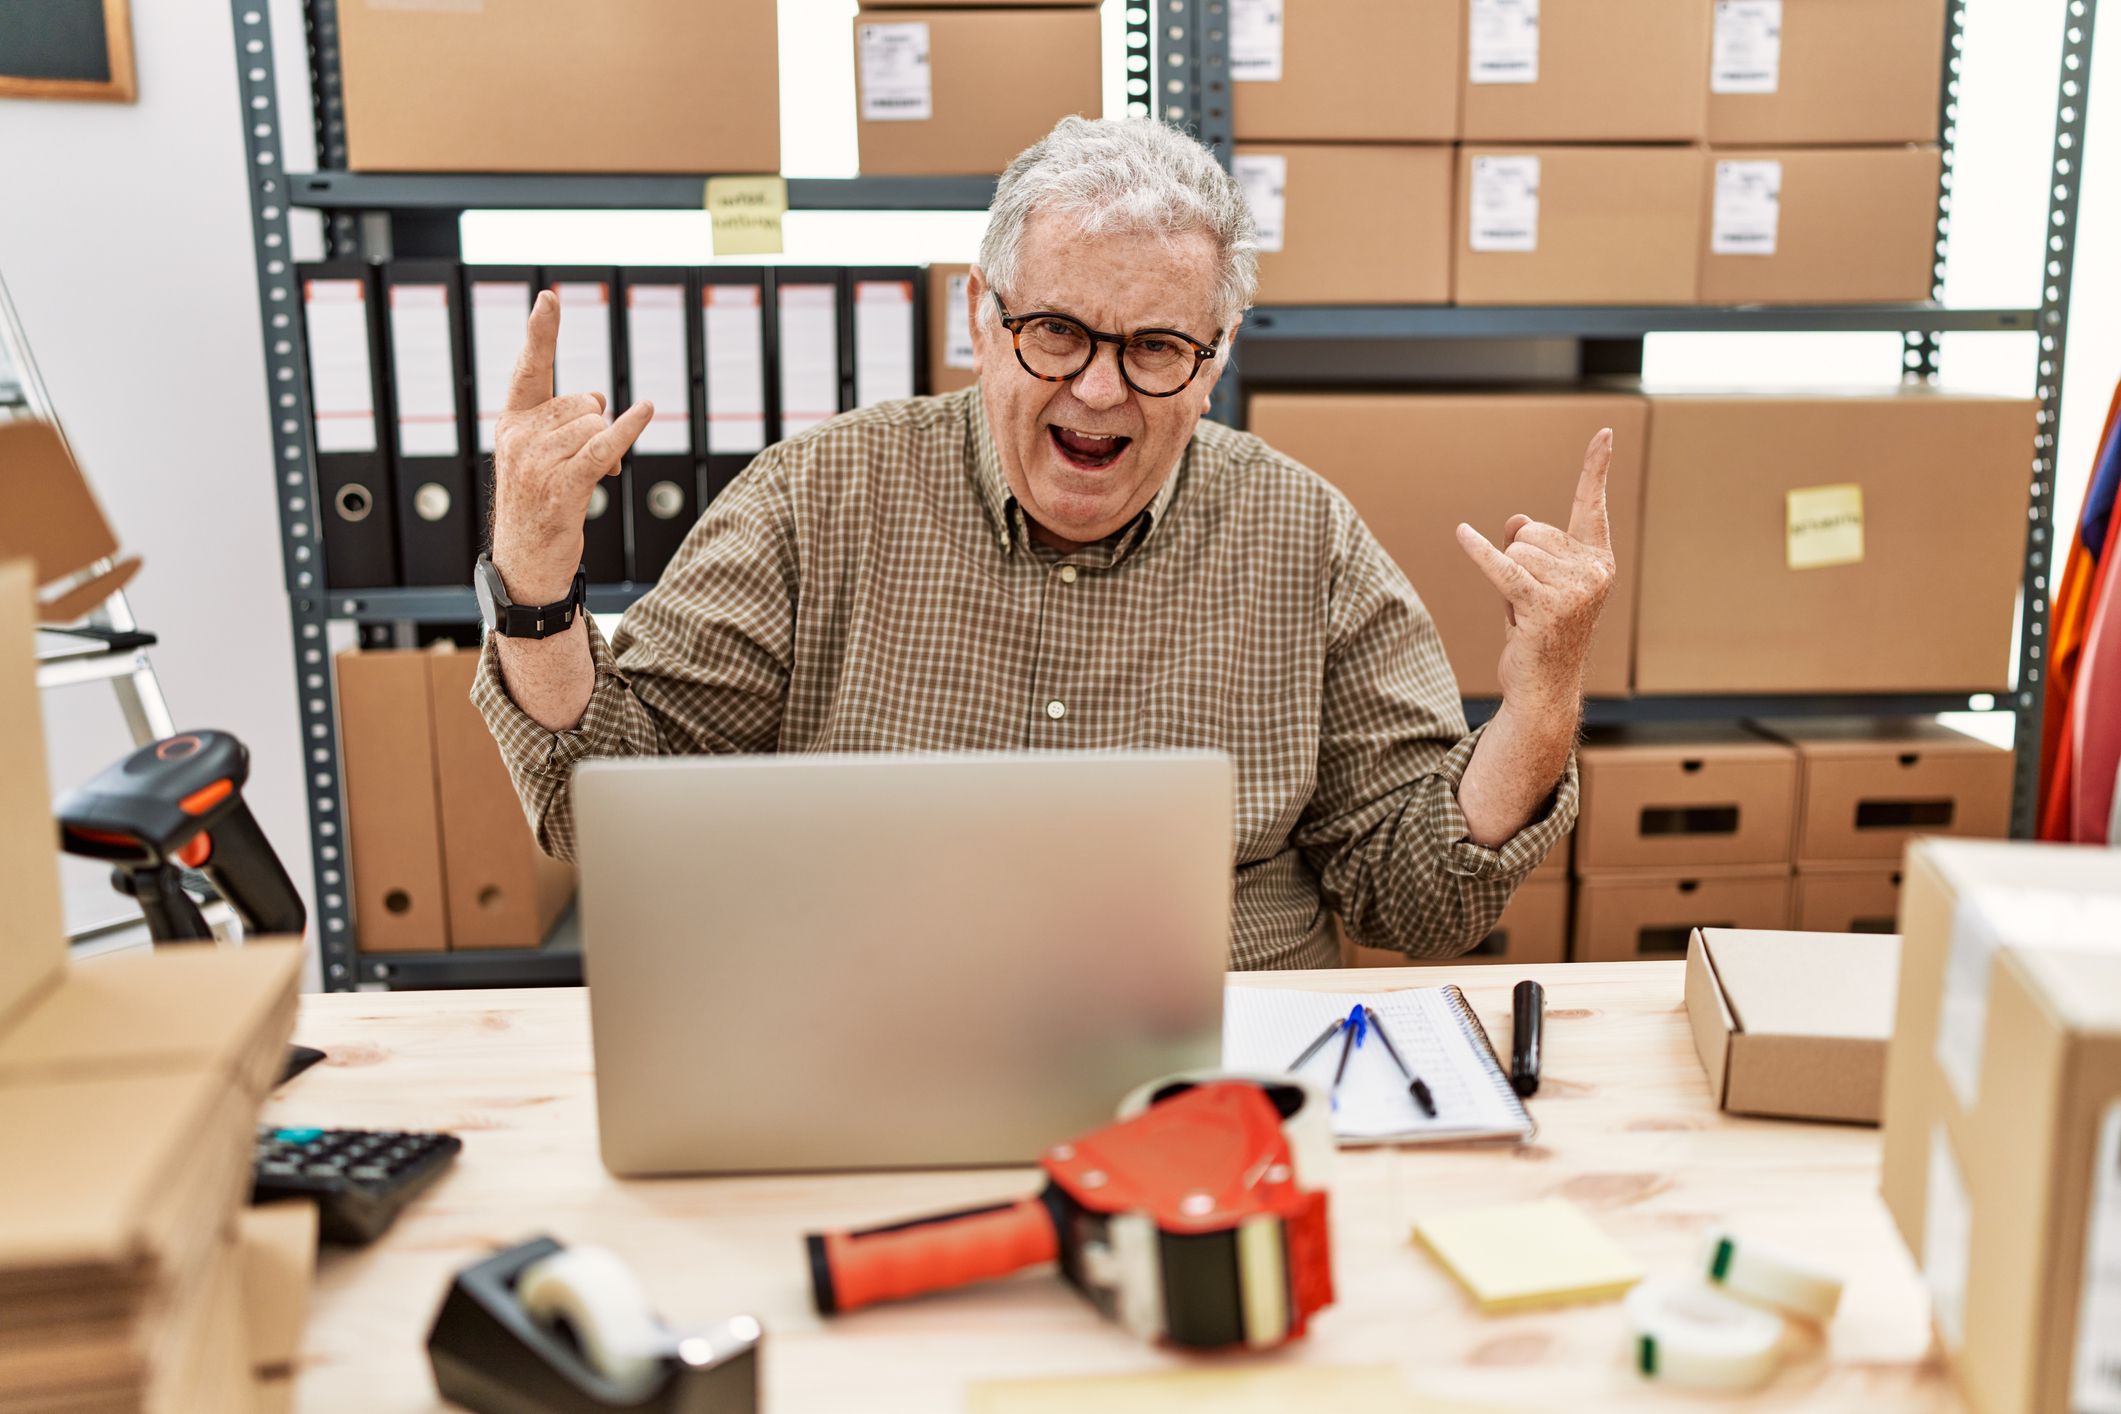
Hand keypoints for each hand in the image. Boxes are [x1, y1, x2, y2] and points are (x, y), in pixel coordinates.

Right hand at [488, 290, 653, 603]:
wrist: (526, 563)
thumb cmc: (541, 505)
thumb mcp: (543, 456)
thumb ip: (566, 422)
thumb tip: (603, 404)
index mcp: (512, 422)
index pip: (529, 368)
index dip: (541, 333)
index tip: (549, 298)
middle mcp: (519, 437)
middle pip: (584, 401)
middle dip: (597, 426)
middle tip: (584, 463)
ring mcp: (537, 462)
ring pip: (596, 425)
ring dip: (607, 449)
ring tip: (588, 479)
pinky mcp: (562, 486)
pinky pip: (603, 446)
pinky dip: (627, 430)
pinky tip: (645, 411)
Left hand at [1454, 428, 1616, 714]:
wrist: (1543, 686)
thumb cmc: (1540, 631)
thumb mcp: (1537, 582)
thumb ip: (1531, 547)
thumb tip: (1516, 520)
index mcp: (1599, 561)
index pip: (1592, 505)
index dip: (1596, 468)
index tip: (1604, 433)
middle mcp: (1595, 572)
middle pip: (1532, 531)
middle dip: (1518, 558)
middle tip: (1528, 599)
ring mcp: (1574, 590)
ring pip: (1515, 551)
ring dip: (1507, 578)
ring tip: (1522, 611)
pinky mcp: (1546, 607)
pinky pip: (1503, 568)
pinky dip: (1479, 553)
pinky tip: (1461, 534)